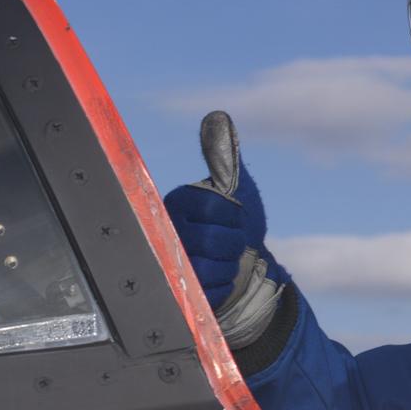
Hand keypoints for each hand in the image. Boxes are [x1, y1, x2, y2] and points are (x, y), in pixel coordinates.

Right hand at [164, 112, 286, 345]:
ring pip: (208, 266)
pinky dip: (224, 285)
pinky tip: (220, 279)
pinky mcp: (177, 293)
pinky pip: (210, 291)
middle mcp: (165, 231)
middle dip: (232, 241)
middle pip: (210, 239)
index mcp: (177, 202)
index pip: (210, 205)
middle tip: (231, 240)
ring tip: (224, 259)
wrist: (245, 270)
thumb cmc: (238, 225)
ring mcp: (168, 264)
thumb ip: (224, 155)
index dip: (232, 213)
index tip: (235, 213)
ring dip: (228, 264)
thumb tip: (218, 117)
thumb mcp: (236, 187)